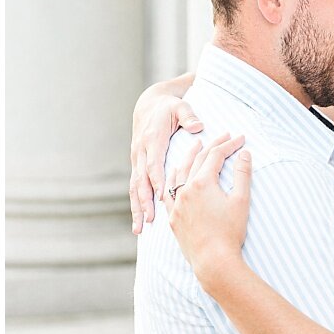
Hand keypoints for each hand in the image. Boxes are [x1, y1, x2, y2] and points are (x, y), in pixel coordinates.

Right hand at [130, 89, 202, 233]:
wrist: (149, 104)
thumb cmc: (169, 107)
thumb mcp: (180, 107)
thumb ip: (189, 116)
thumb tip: (198, 126)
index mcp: (152, 140)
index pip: (154, 164)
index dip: (157, 180)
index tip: (163, 196)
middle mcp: (141, 152)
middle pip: (141, 181)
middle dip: (144, 202)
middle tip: (149, 220)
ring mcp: (137, 160)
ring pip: (135, 187)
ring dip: (137, 208)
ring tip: (139, 229)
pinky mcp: (138, 165)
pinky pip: (135, 187)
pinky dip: (136, 204)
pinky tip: (138, 221)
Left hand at [166, 133, 250, 286]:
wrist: (213, 259)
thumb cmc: (230, 231)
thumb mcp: (241, 200)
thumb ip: (242, 174)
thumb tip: (245, 154)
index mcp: (202, 183)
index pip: (215, 156)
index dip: (229, 144)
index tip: (240, 138)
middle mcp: (185, 189)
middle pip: (198, 160)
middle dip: (212, 146)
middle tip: (224, 136)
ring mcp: (176, 203)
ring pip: (178, 172)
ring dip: (188, 157)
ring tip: (195, 147)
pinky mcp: (173, 216)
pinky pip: (167, 191)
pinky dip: (172, 178)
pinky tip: (175, 175)